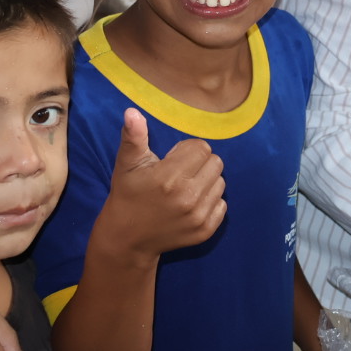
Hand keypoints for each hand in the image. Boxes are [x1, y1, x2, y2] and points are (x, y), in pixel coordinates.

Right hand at [95, 109, 225, 258]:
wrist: (128, 238)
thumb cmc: (128, 194)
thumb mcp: (127, 164)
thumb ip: (133, 136)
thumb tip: (132, 111)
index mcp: (169, 177)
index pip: (201, 148)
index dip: (187, 150)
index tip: (172, 160)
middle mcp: (187, 197)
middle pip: (216, 163)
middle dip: (199, 164)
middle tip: (180, 173)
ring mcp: (198, 216)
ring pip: (221, 182)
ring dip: (206, 182)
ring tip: (185, 188)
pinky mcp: (205, 231)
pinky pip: (222, 204)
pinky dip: (210, 201)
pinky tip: (190, 204)